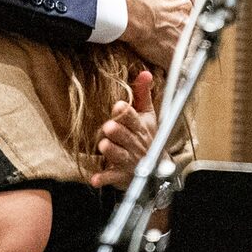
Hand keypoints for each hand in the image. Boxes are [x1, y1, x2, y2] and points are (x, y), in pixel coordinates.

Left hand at [91, 71, 155, 189]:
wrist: (156, 169)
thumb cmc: (147, 137)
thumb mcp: (148, 116)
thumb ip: (143, 94)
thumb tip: (144, 72)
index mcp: (141, 128)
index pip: (134, 119)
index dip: (127, 113)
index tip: (118, 107)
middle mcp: (136, 144)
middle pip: (127, 137)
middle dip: (119, 132)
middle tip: (109, 126)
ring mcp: (129, 160)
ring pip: (120, 155)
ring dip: (112, 151)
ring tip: (104, 145)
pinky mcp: (122, 175)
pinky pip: (112, 177)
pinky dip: (104, 178)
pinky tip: (95, 179)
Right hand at [119, 0, 191, 69]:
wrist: (128, 14)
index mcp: (184, 6)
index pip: (189, 12)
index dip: (181, 16)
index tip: (172, 19)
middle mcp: (186, 23)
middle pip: (188, 31)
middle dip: (181, 33)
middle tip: (168, 36)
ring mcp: (179, 41)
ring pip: (184, 48)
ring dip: (179, 50)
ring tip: (169, 52)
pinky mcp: (170, 56)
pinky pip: (176, 64)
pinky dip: (174, 66)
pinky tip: (169, 67)